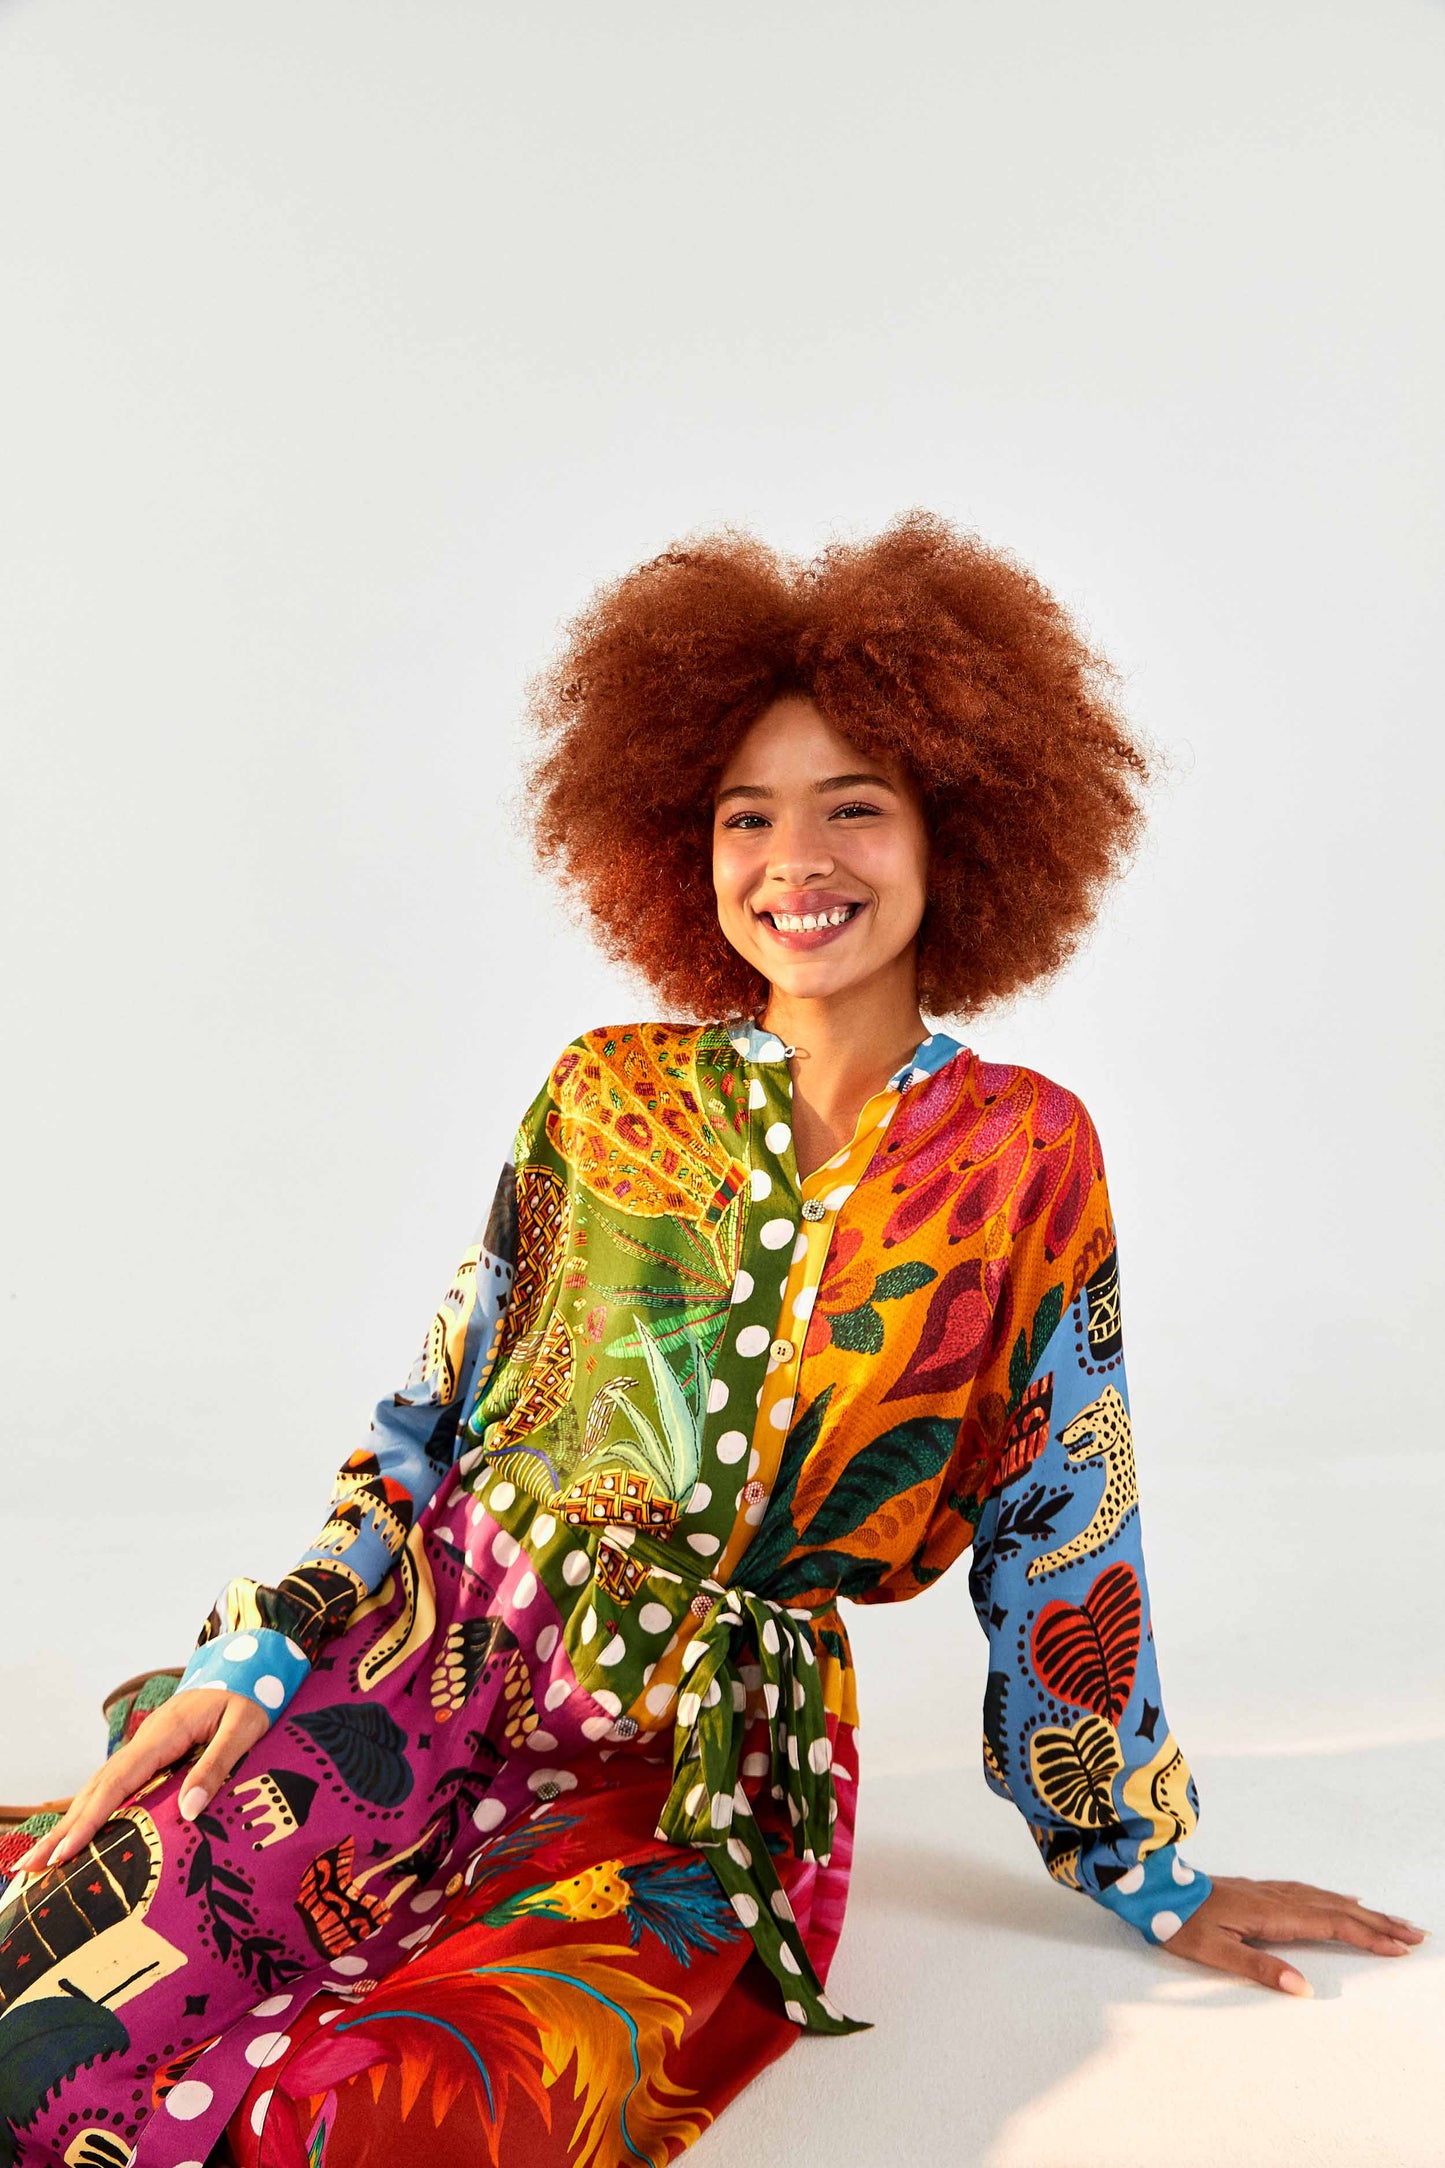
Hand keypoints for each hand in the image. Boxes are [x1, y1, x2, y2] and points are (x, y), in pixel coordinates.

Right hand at [12, 1689, 271, 1875]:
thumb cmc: (251, 1696)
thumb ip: (217, 1765)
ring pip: (100, 1785)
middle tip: (29, 1868)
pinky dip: (92, 1807)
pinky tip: (81, 1829)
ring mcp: (146, 1744)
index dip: (89, 1821)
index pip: (117, 1783)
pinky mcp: (152, 1750)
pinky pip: (116, 1782)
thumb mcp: (245, 1727)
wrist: (249, 1663)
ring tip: (43, 1858)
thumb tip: (188, 1811)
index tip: (64, 1854)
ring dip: (71, 1821)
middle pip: (97, 1787)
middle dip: (64, 1829)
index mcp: (164, 1733)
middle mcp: (146, 1739)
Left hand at [1169, 1874, 1428, 1994]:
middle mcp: (1276, 1898)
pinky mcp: (1259, 1890)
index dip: (1367, 1935)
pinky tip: (1342, 1898)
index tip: (1399, 1946)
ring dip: (1362, 1909)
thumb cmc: (1179, 1921)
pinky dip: (1334, 1897)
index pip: (1330, 1925)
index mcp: (1271, 1914)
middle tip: (1415, 1933)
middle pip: (1337, 1908)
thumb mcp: (1214, 1952)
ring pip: (1326, 1898)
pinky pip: (1309, 1891)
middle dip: (1377, 1921)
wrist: (1153, 1886)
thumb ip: (1259, 1969)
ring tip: (1390, 1920)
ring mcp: (1269, 1891)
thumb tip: (1303, 1987)